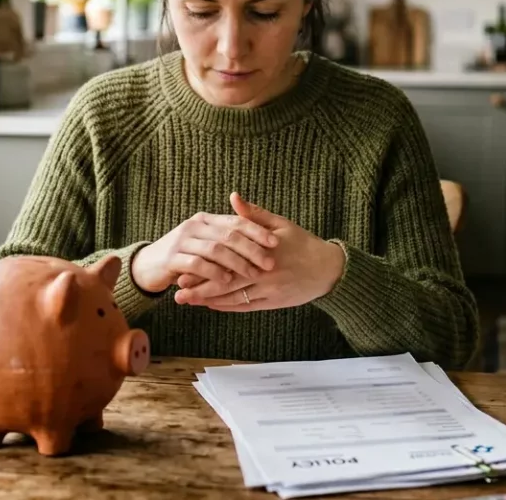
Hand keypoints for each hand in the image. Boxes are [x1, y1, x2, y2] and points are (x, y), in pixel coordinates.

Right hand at [130, 210, 277, 293]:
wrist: (149, 265)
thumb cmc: (185, 255)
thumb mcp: (206, 242)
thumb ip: (228, 236)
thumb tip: (259, 235)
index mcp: (207, 219)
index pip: (236, 221)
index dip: (257, 231)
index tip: (275, 242)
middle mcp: (194, 226)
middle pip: (228, 234)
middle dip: (251, 249)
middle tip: (269, 262)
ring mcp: (182, 241)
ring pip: (215, 249)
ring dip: (236, 263)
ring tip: (252, 274)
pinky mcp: (172, 258)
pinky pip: (197, 264)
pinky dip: (214, 272)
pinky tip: (227, 281)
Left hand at [174, 193, 345, 311]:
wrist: (328, 270)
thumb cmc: (303, 243)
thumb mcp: (281, 225)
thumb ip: (254, 215)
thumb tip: (234, 198)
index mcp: (263, 252)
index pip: (227, 261)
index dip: (204, 266)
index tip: (183, 266)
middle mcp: (265, 274)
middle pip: (226, 284)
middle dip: (200, 289)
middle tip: (177, 293)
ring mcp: (269, 291)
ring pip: (233, 299)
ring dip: (209, 301)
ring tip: (188, 301)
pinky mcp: (273, 303)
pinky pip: (245, 307)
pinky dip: (227, 307)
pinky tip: (212, 305)